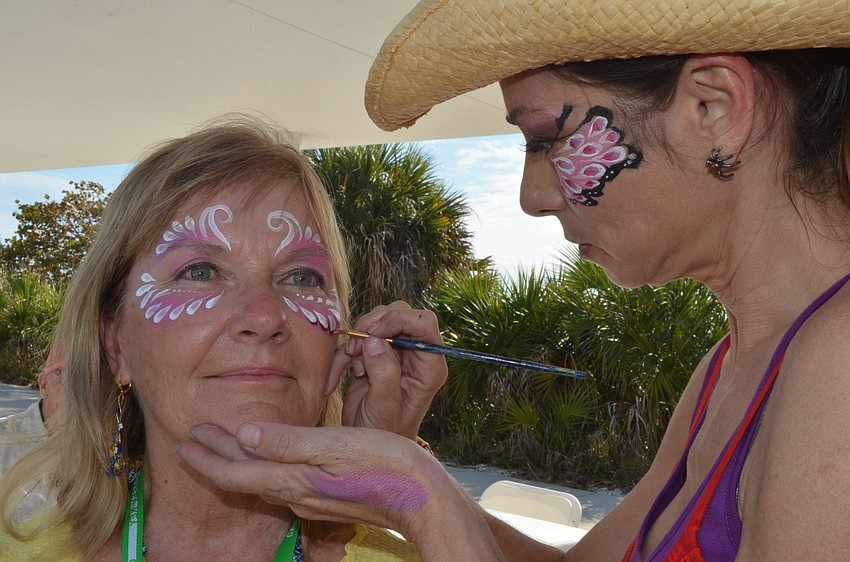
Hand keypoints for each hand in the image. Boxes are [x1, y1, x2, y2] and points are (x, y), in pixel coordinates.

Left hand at [177, 423, 505, 560]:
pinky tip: (271, 454)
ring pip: (263, 477)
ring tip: (223, 442)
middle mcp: (296, 491)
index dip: (206, 458)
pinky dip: (265, 463)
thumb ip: (288, 442)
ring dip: (239, 459)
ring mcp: (312, 495)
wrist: (421, 495)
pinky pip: (283, 478)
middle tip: (193, 437)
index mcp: (293, 479)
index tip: (183, 442)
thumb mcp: (335, 446)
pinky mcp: (328, 493)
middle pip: (245, 476)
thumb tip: (245, 434)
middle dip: (216, 457)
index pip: (235, 473)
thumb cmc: (383, 464)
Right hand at [327, 302, 447, 438]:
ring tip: (351, 365)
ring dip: (358, 338)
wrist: (367, 446)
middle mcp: (415, 355)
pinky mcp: (375, 356)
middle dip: (374, 325)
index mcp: (428, 365)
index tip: (374, 332)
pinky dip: (343, 355)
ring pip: (378, 321)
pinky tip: (334, 380)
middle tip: (356, 349)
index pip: (423, 322)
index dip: (398, 319)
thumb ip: (384, 373)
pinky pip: (358, 340)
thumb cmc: (384, 434)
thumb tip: (376, 341)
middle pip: (399, 314)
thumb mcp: (385, 407)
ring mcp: (395, 353)